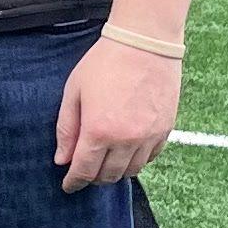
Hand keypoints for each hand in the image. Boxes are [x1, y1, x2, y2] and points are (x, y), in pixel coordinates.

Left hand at [52, 35, 179, 194]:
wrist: (145, 42)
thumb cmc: (105, 62)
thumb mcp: (74, 92)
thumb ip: (67, 129)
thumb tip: (62, 160)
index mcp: (98, 131)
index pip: (84, 171)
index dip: (74, 182)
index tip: (69, 186)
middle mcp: (125, 140)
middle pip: (108, 176)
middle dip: (93, 177)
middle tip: (86, 169)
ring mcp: (148, 136)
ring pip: (131, 171)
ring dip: (115, 171)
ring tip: (106, 160)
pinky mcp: (165, 129)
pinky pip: (150, 158)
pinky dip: (136, 160)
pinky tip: (127, 150)